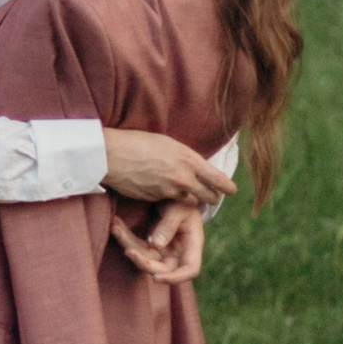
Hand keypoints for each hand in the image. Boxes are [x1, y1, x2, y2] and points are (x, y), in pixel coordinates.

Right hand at [99, 127, 229, 209]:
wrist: (111, 155)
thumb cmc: (137, 142)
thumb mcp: (168, 143)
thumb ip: (185, 157)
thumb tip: (195, 166)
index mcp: (189, 160)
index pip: (218, 180)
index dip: (228, 187)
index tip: (231, 190)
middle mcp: (184, 178)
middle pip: (209, 197)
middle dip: (210, 197)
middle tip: (210, 195)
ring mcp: (170, 191)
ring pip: (189, 201)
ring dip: (187, 197)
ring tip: (179, 189)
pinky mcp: (156, 200)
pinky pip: (168, 201)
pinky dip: (167, 198)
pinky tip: (157, 187)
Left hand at [109, 201, 205, 284]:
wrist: (174, 193)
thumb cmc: (182, 199)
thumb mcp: (178, 208)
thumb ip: (168, 225)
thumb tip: (155, 245)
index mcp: (193, 245)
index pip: (190, 270)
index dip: (175, 278)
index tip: (156, 277)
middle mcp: (178, 252)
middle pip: (162, 269)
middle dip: (143, 263)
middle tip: (128, 251)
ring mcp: (164, 250)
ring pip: (144, 257)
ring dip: (128, 245)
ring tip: (115, 228)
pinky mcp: (150, 244)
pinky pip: (136, 246)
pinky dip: (125, 237)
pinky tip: (115, 224)